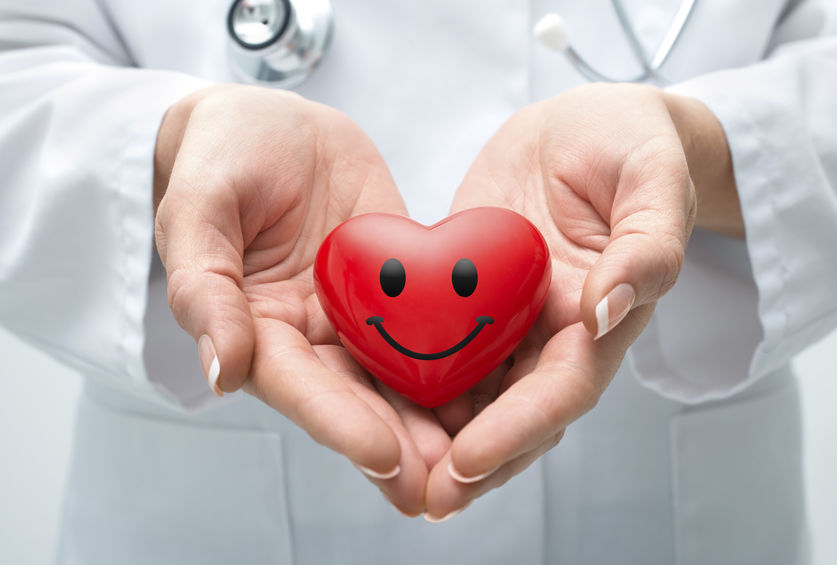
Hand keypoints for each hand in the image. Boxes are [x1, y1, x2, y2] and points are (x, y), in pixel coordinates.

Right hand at [154, 85, 449, 514]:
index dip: (338, 422)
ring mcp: (355, 311)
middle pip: (355, 398)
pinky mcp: (396, 281)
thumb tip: (222, 372)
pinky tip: (499, 384)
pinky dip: (458, 354)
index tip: (383, 456)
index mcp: (255, 326)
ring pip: (397, 373)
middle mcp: (308, 333)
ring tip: (480, 457)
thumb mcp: (198, 209)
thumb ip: (205, 288)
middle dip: (400, 445)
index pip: (298, 385)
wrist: (267, 121)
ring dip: (436, 419)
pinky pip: (428, 319)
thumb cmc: (217, 157)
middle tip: (446, 486)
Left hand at [423, 83, 737, 518]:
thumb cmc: (633, 148)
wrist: (588, 129)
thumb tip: (609, 309)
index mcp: (601, 316)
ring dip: (437, 436)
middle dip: (472, 462)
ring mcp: (508, 316)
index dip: (517, 430)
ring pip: (474, 391)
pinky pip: (440, 340)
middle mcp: (553, 331)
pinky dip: (411, 375)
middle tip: (424, 500)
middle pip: (513, 412)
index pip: (561, 389)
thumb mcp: (653, 181)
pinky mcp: (469, 291)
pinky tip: (372, 398)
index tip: (469, 463)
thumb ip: (646, 247)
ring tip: (388, 473)